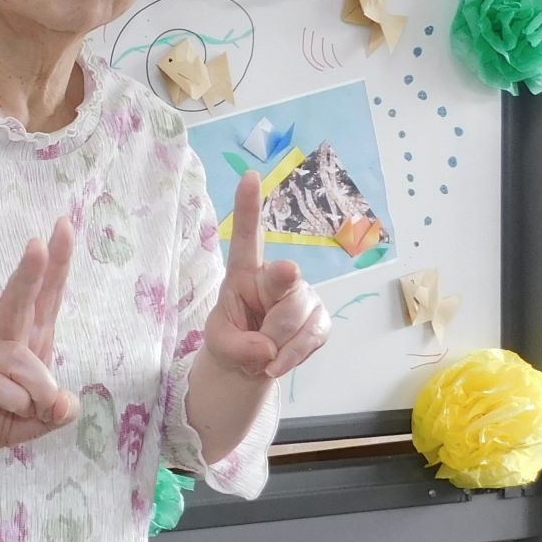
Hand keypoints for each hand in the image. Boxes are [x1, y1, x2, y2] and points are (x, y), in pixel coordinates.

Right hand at [0, 218, 80, 459]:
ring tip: (36, 409)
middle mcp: (5, 340)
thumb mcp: (42, 418)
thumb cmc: (2, 413)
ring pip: (20, 359)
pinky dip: (18, 406)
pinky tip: (11, 412)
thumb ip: (60, 410)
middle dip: (31, 272)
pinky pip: (3, 389)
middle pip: (19, 300)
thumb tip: (62, 404)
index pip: (46, 295)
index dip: (56, 263)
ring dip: (38, 390)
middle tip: (38, 242)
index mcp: (28, 338)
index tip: (64, 226)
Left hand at [204, 170, 331, 379]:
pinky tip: (279, 361)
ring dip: (278, 344)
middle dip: (272, 317)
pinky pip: (313, 336)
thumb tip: (268, 348)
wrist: (252, 365)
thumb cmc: (232, 340)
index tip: (251, 176)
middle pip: (284, 281)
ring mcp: (304, 295)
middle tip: (259, 341)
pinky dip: (294, 356)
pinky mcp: (320, 318)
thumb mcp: (221, 345)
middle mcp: (277, 275)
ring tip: (264, 351)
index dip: (249, 207)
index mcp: (244, 272)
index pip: (247, 236)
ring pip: (298, 315)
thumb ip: (237, 347)